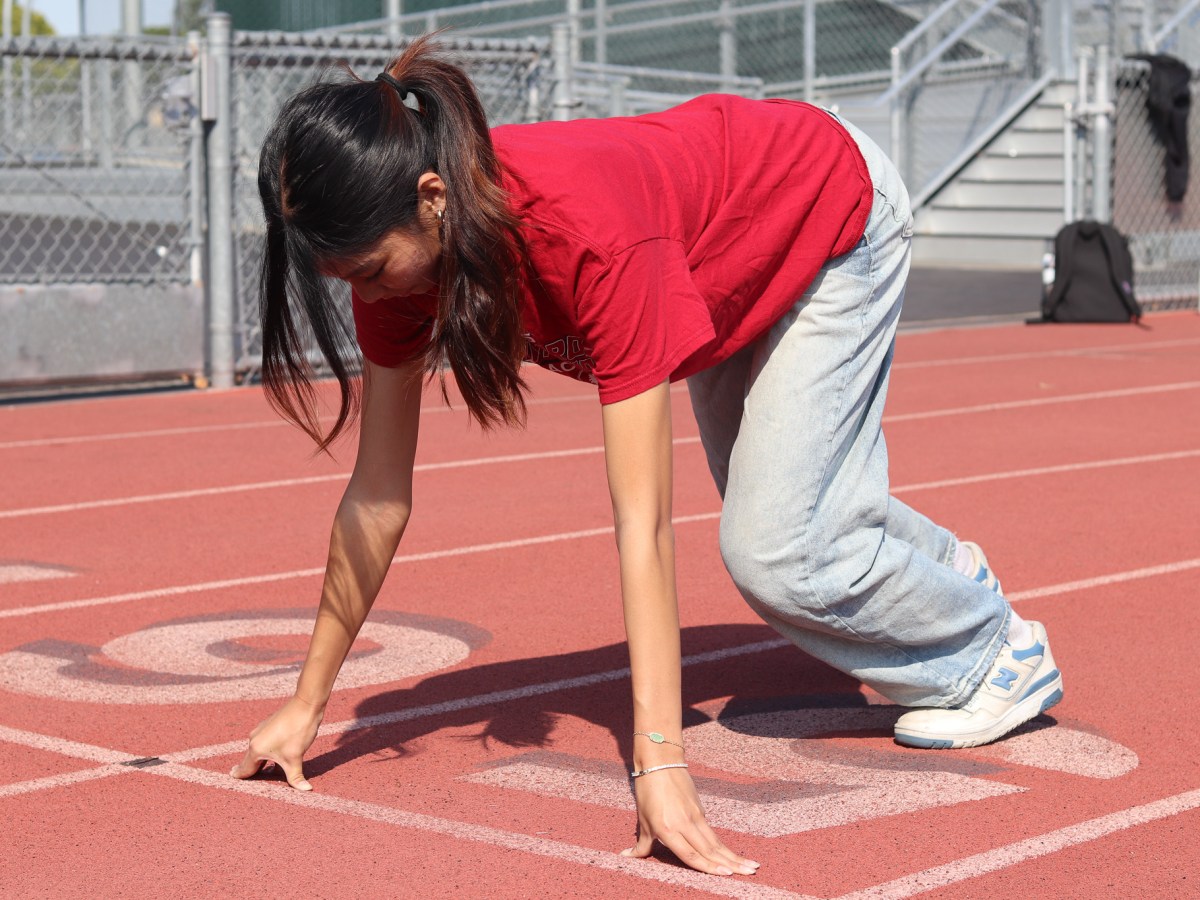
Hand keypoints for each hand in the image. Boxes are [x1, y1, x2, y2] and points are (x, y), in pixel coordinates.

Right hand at [230, 695, 323, 790]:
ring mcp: (261, 730)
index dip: (239, 777)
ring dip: (259, 762)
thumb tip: (306, 790)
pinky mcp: (270, 725)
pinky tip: (273, 757)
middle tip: (239, 778)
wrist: (306, 705)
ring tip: (258, 771)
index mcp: (256, 749)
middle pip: (250, 760)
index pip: (245, 769)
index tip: (230, 779)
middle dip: (248, 771)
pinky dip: (266, 752)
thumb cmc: (298, 731)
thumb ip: (296, 777)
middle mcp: (254, 739)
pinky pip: (264, 743)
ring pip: (257, 751)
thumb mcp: (296, 757)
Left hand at [621, 767, 759, 875]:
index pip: (690, 854)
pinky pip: (713, 833)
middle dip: (731, 864)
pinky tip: (734, 856)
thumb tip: (626, 857)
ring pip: (716, 842)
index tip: (725, 874)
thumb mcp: (642, 820)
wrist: (660, 763)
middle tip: (750, 874)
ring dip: (734, 856)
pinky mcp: (700, 810)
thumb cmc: (647, 792)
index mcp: (667, 828)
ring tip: (751, 866)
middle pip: (710, 849)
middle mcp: (684, 824)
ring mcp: (695, 816)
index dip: (707, 866)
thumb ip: (641, 845)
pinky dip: (724, 846)